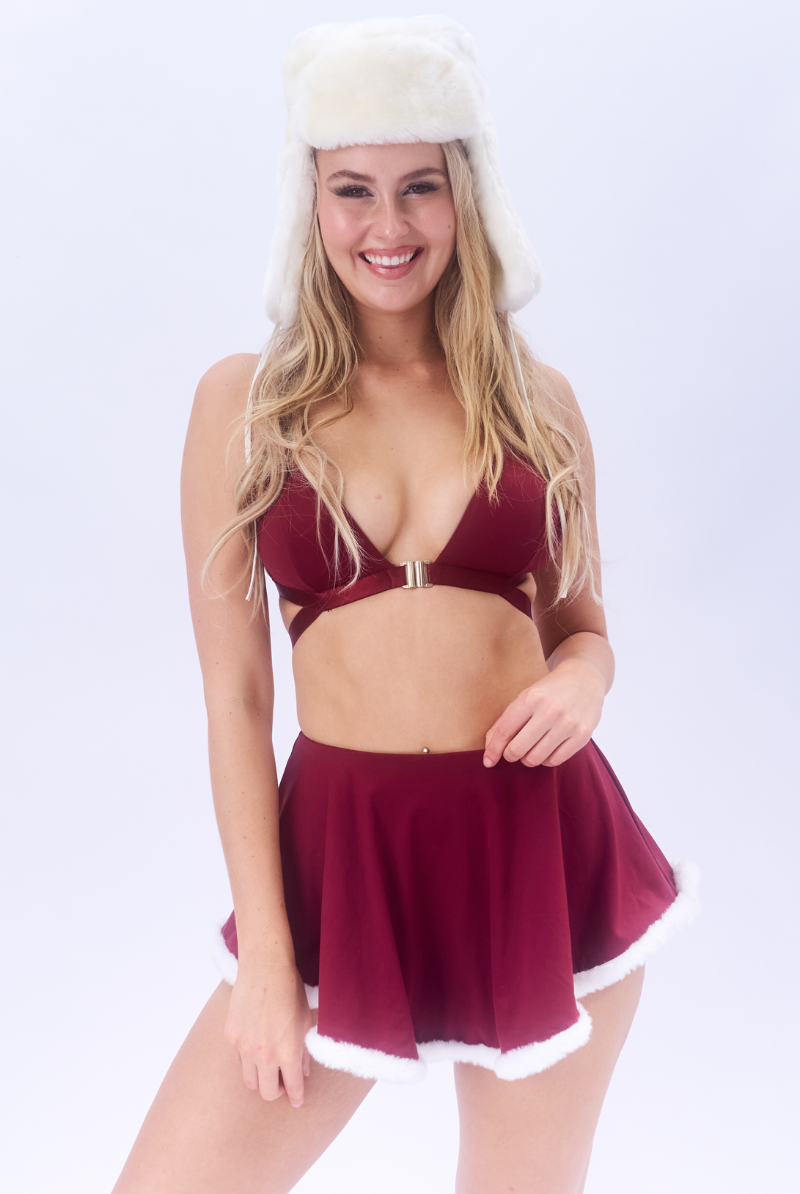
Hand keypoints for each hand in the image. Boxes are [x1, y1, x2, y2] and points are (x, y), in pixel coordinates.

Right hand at [224, 955, 312, 1106]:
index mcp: (288, 1052)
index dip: (297, 1097)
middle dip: (277, 1091)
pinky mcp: (231, 1037)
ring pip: (250, 1081)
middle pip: (268, 1092)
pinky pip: (238, 1060)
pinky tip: (254, 1048)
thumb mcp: (305, 1021)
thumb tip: (302, 1072)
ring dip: (260, 1078)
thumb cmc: (291, 990)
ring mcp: (244, 1047)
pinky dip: (247, 1060)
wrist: (265, 967)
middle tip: (282, 1084)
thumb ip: (305, 1051)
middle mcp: (265, 1055)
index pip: (293, 1087)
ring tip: (267, 1068)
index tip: (297, 1100)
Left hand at [483, 658, 605, 768]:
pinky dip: (546, 760)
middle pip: (518, 749)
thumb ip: (506, 721)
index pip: (505, 731)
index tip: (488, 760)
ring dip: (527, 758)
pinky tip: (546, 749)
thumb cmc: (549, 691)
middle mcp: (550, 711)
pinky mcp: (582, 735)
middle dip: (510, 755)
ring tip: (530, 749)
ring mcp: (568, 724)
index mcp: (531, 698)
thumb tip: (490, 749)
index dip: (493, 750)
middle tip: (512, 752)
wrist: (585, 678)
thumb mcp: (525, 697)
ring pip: (535, 758)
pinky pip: (555, 761)